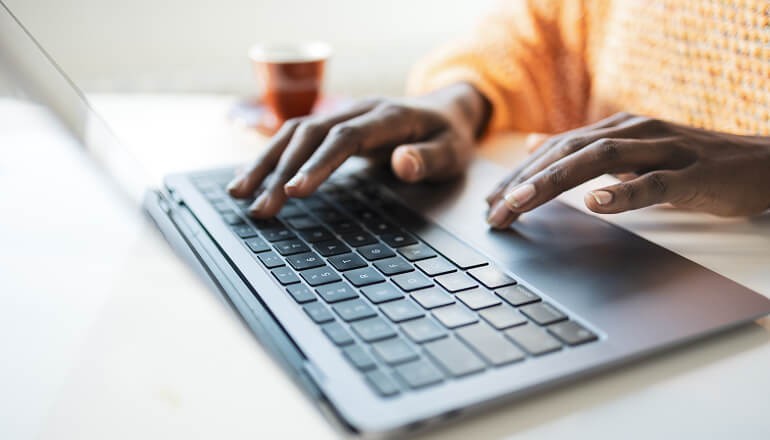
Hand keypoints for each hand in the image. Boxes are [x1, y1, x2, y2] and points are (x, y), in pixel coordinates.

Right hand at [227, 83, 489, 217]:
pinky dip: (272, 157)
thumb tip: (402, 164)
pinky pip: (295, 137)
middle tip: (259, 208)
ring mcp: (343, 115)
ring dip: (266, 162)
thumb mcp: (453, 152)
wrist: (444, 111)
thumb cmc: (448, 138)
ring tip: (240, 194)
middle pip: (309, 134)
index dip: (318, 163)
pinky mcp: (333, 126)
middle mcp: (358, 110)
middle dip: (280, 170)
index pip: (345, 137)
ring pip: (294, 132)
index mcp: (389, 117)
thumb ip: (430, 160)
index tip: (295, 191)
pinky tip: (251, 177)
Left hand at [486, 112, 769, 227]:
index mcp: (620, 130)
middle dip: (527, 180)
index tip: (492, 201)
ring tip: (523, 201)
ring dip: (557, 180)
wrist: (763, 163)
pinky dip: (624, 192)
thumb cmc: (694, 162)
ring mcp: (666, 150)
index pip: (558, 148)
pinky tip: (596, 203)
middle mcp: (636, 132)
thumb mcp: (634, 152)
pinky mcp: (695, 174)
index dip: (521, 174)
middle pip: (570, 151)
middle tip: (495, 209)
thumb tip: (536, 145)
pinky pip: (656, 183)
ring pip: (602, 159)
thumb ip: (586, 149)